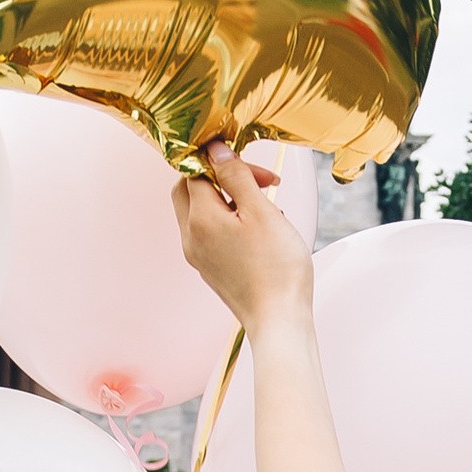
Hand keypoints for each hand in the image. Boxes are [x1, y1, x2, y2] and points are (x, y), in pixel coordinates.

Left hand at [171, 141, 314, 335]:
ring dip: (230, 200)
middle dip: (221, 178)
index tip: (254, 169)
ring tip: (266, 209)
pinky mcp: (211, 269)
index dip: (224, 162)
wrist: (279, 320)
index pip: (195, 171)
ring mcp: (199, 256)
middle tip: (258, 182)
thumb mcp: (260, 211)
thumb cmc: (277, 269)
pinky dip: (231, 222)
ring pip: (203, 212)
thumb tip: (215, 150)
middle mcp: (191, 237)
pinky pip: (212, 233)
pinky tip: (261, 231)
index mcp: (200, 219)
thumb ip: (235, 177)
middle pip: (191, 190)